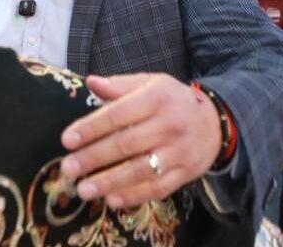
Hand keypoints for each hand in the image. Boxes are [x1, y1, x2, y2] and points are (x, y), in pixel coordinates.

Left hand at [59, 73, 222, 208]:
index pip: (118, 114)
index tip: (67, 140)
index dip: (91, 128)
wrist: (215, 122)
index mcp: (157, 98)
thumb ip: (120, 86)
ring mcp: (179, 152)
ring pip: (140, 170)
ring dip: (109, 182)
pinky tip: (112, 200)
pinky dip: (134, 196)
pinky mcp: (186, 173)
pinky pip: (157, 188)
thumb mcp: (151, 84)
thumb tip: (90, 82)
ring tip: (84, 190)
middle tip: (68, 168)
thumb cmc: (173, 101)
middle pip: (126, 144)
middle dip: (93, 158)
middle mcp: (169, 125)